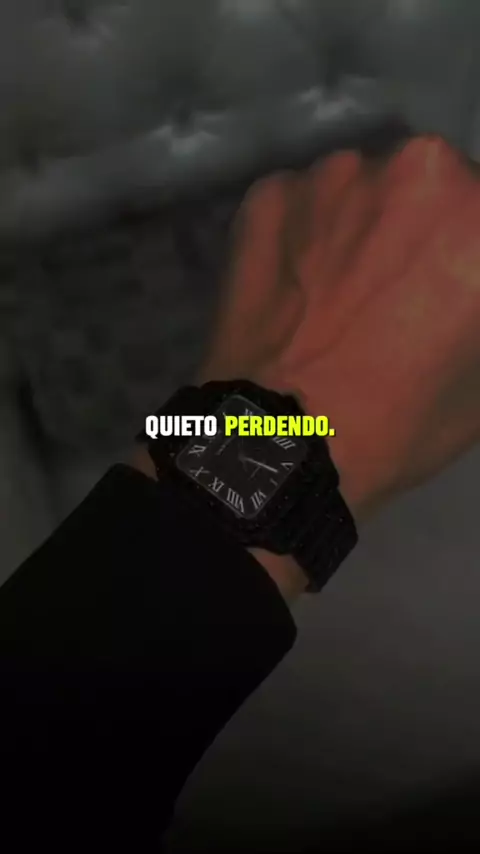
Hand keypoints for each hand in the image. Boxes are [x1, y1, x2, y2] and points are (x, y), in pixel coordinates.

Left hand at [200, 136, 479, 523]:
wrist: (276, 445)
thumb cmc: (397, 425)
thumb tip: (463, 288)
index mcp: (479, 219)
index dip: (466, 263)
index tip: (445, 293)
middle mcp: (418, 169)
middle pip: (434, 185)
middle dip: (424, 231)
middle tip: (399, 292)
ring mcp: (334, 175)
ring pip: (363, 188)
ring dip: (361, 226)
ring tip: (337, 295)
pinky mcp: (270, 194)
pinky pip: (302, 205)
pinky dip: (303, 236)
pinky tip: (294, 289)